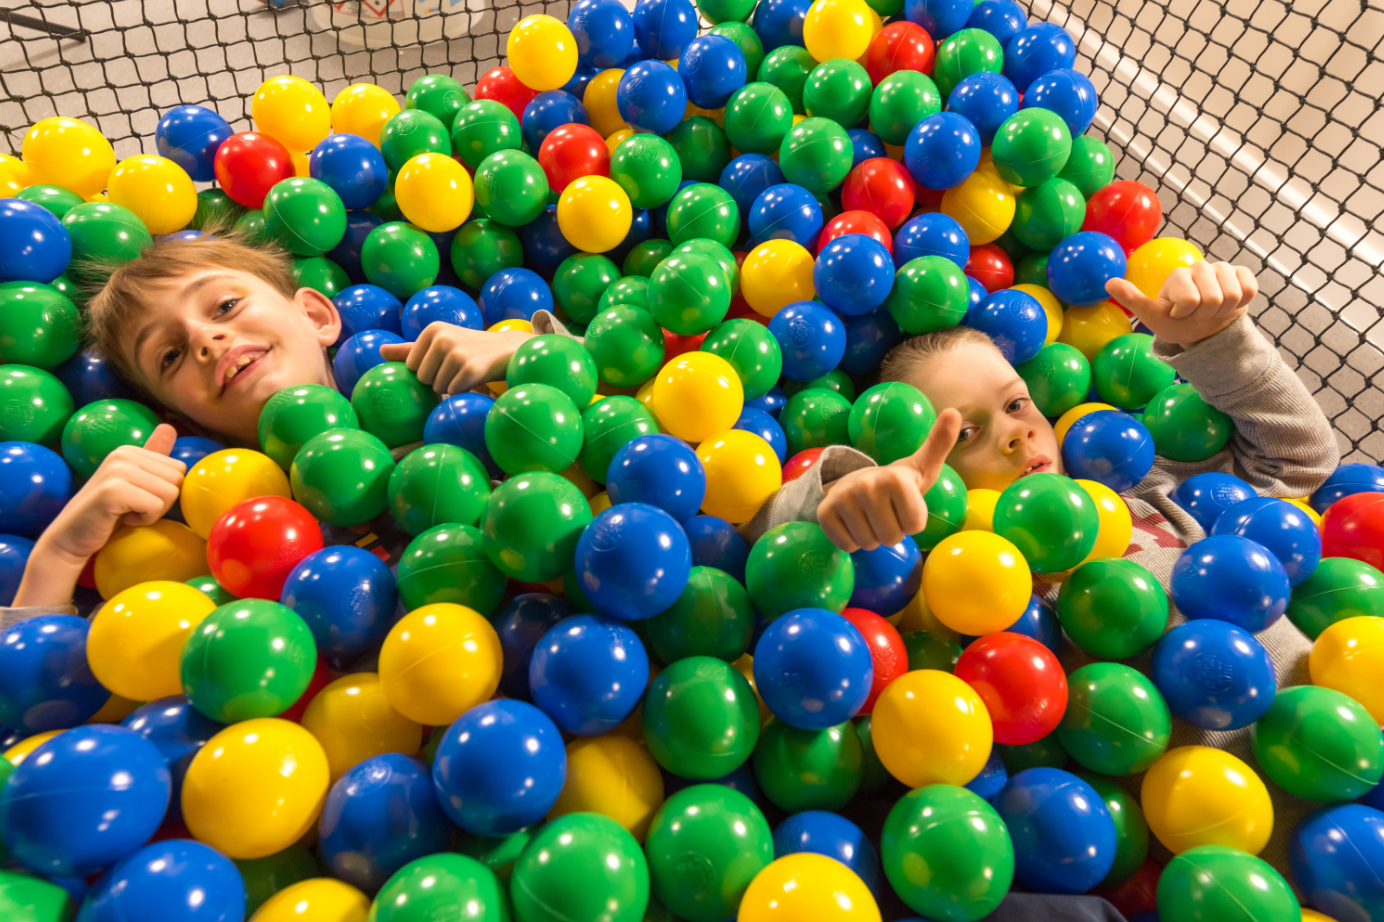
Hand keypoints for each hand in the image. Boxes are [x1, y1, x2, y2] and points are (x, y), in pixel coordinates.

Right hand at [12, 424, 184, 607]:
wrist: (71, 538)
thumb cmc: (107, 514)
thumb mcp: (134, 483)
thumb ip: (151, 457)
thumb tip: (169, 427)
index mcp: (130, 450)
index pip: (178, 470)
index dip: (164, 491)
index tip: (136, 497)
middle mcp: (123, 454)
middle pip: (177, 481)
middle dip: (161, 502)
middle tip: (130, 507)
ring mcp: (117, 470)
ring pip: (170, 494)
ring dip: (152, 512)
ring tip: (125, 512)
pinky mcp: (113, 490)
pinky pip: (155, 507)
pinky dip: (144, 520)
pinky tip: (120, 518)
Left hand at [378, 322, 533, 395]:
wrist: (508, 349)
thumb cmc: (470, 348)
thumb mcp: (439, 344)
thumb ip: (409, 349)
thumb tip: (380, 351)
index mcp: (431, 330)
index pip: (412, 368)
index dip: (428, 371)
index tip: (446, 361)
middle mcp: (442, 338)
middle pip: (423, 379)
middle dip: (439, 380)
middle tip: (458, 368)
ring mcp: (457, 352)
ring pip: (438, 388)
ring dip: (452, 386)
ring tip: (467, 372)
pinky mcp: (471, 368)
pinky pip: (454, 392)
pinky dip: (464, 391)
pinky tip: (476, 378)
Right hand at [818, 409, 961, 552]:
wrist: (854, 481)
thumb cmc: (896, 482)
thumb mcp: (922, 465)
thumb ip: (939, 442)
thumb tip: (953, 412)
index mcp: (894, 477)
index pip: (914, 527)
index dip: (912, 521)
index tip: (904, 505)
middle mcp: (866, 485)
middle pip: (891, 538)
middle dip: (891, 532)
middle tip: (885, 513)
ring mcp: (842, 499)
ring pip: (868, 544)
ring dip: (871, 537)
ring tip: (869, 517)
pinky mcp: (824, 513)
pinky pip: (847, 545)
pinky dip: (851, 541)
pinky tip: (852, 523)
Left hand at [1106, 260, 1258, 346]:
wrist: (1204, 330)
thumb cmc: (1177, 322)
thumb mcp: (1152, 317)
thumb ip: (1133, 299)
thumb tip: (1108, 282)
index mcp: (1177, 276)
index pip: (1191, 299)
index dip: (1187, 314)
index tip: (1179, 314)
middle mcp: (1200, 267)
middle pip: (1214, 298)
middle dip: (1206, 314)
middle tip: (1198, 315)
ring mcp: (1222, 269)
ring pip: (1233, 294)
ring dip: (1224, 311)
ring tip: (1212, 311)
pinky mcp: (1242, 274)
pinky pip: (1250, 289)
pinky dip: (1241, 304)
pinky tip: (1229, 305)